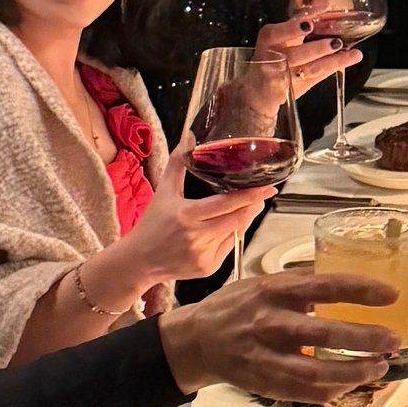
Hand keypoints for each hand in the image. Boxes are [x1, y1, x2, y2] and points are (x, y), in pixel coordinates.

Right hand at [116, 143, 265, 292]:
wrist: (140, 261)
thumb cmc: (152, 224)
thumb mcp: (163, 192)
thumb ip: (177, 164)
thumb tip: (189, 138)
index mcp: (187, 215)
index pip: (227, 204)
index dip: (251, 195)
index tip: (268, 188)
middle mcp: (197, 237)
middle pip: (238, 219)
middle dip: (253, 206)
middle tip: (260, 194)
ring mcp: (205, 255)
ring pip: (236, 232)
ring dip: (243, 219)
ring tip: (241, 208)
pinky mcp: (209, 268)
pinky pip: (229, 247)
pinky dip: (231, 235)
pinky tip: (222, 228)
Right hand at [157, 269, 397, 402]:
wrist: (197, 341)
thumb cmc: (236, 308)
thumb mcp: (264, 283)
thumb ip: (302, 284)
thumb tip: (349, 282)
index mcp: (273, 291)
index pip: (324, 287)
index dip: (360, 290)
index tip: (391, 295)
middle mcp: (269, 323)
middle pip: (323, 334)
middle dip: (364, 339)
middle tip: (393, 340)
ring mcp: (265, 357)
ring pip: (316, 372)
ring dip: (354, 372)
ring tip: (380, 366)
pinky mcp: (264, 384)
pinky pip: (304, 393)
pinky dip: (333, 390)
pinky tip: (353, 383)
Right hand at [260, 12, 353, 98]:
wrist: (258, 90)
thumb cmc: (273, 53)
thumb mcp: (284, 32)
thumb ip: (305, 13)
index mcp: (270, 39)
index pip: (281, 32)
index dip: (294, 27)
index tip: (308, 23)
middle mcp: (275, 58)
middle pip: (295, 55)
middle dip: (316, 49)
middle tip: (335, 42)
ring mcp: (286, 76)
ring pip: (310, 69)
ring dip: (331, 61)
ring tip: (351, 53)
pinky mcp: (297, 88)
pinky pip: (318, 77)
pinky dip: (334, 68)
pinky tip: (350, 59)